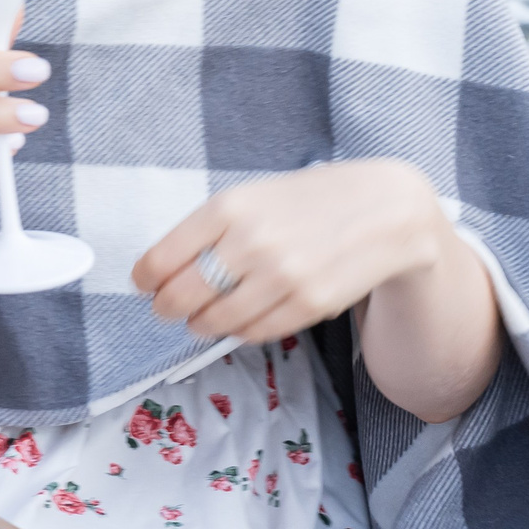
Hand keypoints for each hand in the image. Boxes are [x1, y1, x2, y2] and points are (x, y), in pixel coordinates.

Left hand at [133, 160, 453, 345]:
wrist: (385, 208)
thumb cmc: (310, 200)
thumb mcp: (254, 196)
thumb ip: (211, 229)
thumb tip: (162, 271)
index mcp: (229, 207)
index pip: (162, 258)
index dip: (146, 278)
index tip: (143, 284)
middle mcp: (250, 242)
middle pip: (182, 296)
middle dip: (167, 307)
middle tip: (166, 308)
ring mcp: (281, 277)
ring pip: (216, 321)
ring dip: (201, 324)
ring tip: (202, 318)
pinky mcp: (309, 305)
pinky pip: (255, 332)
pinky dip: (239, 331)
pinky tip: (240, 320)